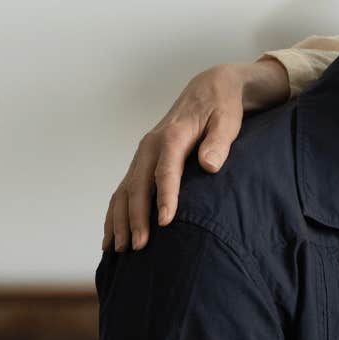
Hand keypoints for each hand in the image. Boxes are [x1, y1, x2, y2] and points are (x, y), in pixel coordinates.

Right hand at [102, 56, 285, 251]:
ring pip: (124, 190)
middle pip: (138, 185)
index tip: (164, 222)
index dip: (164, 197)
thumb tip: (209, 164)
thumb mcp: (228, 120)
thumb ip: (219, 142)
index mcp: (172, 136)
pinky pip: (123, 191)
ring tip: (120, 251)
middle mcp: (151, 145)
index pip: (165, 171)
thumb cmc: (223, 108)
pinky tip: (110, 239)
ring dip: (120, 220)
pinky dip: (114, 214)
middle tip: (139, 247)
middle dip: (136, 217)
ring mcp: (142, 154)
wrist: (208, 88)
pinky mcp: (141, 162)